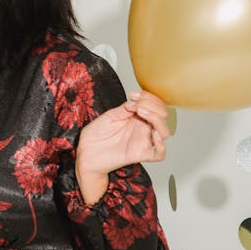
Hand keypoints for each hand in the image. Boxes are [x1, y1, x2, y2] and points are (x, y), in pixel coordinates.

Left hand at [75, 90, 169, 204]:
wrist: (86, 152)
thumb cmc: (96, 136)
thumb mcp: (110, 116)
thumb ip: (124, 109)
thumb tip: (136, 101)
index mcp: (136, 118)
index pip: (154, 105)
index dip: (148, 97)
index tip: (134, 94)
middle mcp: (142, 129)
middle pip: (162, 116)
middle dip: (154, 104)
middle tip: (137, 103)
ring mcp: (141, 141)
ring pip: (164, 132)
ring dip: (156, 119)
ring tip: (141, 111)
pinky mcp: (138, 154)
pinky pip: (158, 154)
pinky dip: (161, 145)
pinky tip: (154, 135)